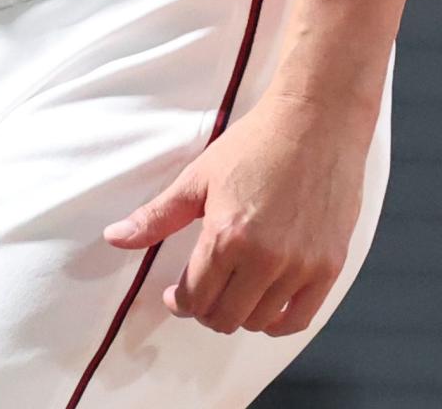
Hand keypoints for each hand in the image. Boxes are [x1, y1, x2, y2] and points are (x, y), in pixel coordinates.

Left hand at [102, 89, 371, 337]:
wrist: (315, 118)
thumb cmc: (257, 142)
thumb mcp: (200, 175)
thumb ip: (157, 215)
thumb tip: (113, 236)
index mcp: (226, 235)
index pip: (194, 298)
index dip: (179, 302)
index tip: (177, 293)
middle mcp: (264, 258)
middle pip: (225, 318)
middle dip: (206, 311)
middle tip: (204, 292)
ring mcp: (300, 265)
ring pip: (259, 322)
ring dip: (240, 313)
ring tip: (235, 289)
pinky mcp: (328, 266)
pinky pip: (298, 320)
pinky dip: (278, 321)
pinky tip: (267, 302)